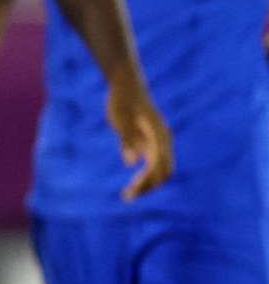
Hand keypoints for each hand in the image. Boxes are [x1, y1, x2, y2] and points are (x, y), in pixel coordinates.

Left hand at [107, 78, 173, 200]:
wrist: (126, 85)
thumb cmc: (122, 101)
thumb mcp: (120, 120)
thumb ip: (127, 140)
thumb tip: (130, 162)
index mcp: (158, 135)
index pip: (157, 166)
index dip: (145, 182)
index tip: (130, 193)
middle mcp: (162, 140)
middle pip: (162, 171)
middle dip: (148, 186)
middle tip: (127, 197)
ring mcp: (158, 141)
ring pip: (159, 168)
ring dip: (147, 183)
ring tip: (128, 195)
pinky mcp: (150, 141)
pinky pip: (153, 163)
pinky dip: (145, 175)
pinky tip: (132, 183)